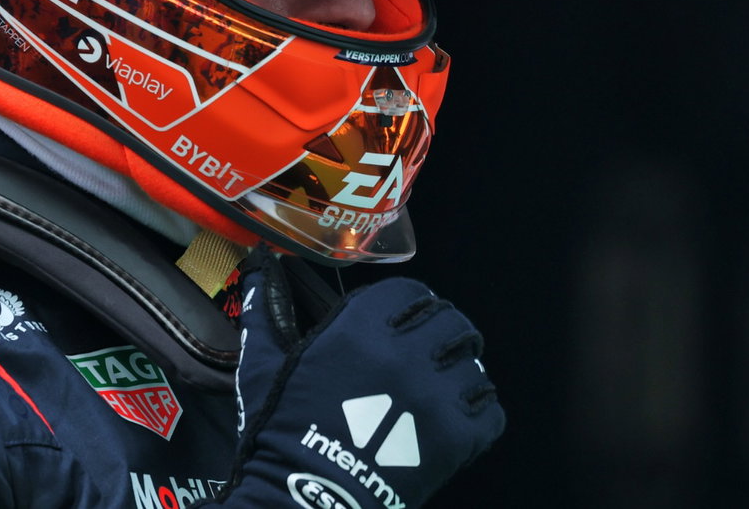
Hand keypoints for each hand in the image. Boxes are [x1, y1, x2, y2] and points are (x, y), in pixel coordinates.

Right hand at [220, 246, 503, 508]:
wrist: (309, 498)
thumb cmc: (283, 430)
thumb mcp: (264, 364)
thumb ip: (265, 310)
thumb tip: (258, 263)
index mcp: (360, 331)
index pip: (410, 294)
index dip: (409, 305)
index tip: (401, 321)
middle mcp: (407, 355)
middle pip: (453, 322)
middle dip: (442, 334)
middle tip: (427, 353)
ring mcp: (438, 397)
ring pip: (474, 364)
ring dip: (459, 373)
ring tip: (440, 390)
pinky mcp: (459, 438)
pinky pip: (490, 410)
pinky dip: (476, 413)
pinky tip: (451, 421)